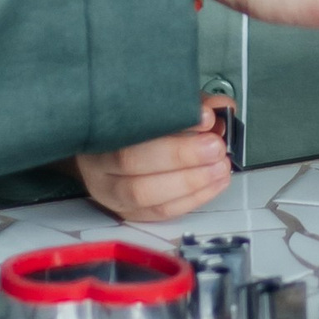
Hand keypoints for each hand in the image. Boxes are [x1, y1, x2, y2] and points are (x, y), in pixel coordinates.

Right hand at [77, 99, 233, 223]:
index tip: (206, 118)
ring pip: (143, 194)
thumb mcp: (161, 106)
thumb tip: (221, 109)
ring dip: (189, 182)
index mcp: (100, 129)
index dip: (168, 123)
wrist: (110, 150)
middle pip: (131, 162)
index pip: (129, 126)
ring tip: (220, 168)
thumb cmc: (138, 125)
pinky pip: (157, 212)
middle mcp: (98, 162)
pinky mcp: (127, 212)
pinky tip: (213, 185)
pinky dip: (190, 200)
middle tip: (216, 148)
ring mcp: (110, 192)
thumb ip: (188, 105)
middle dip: (181, 155)